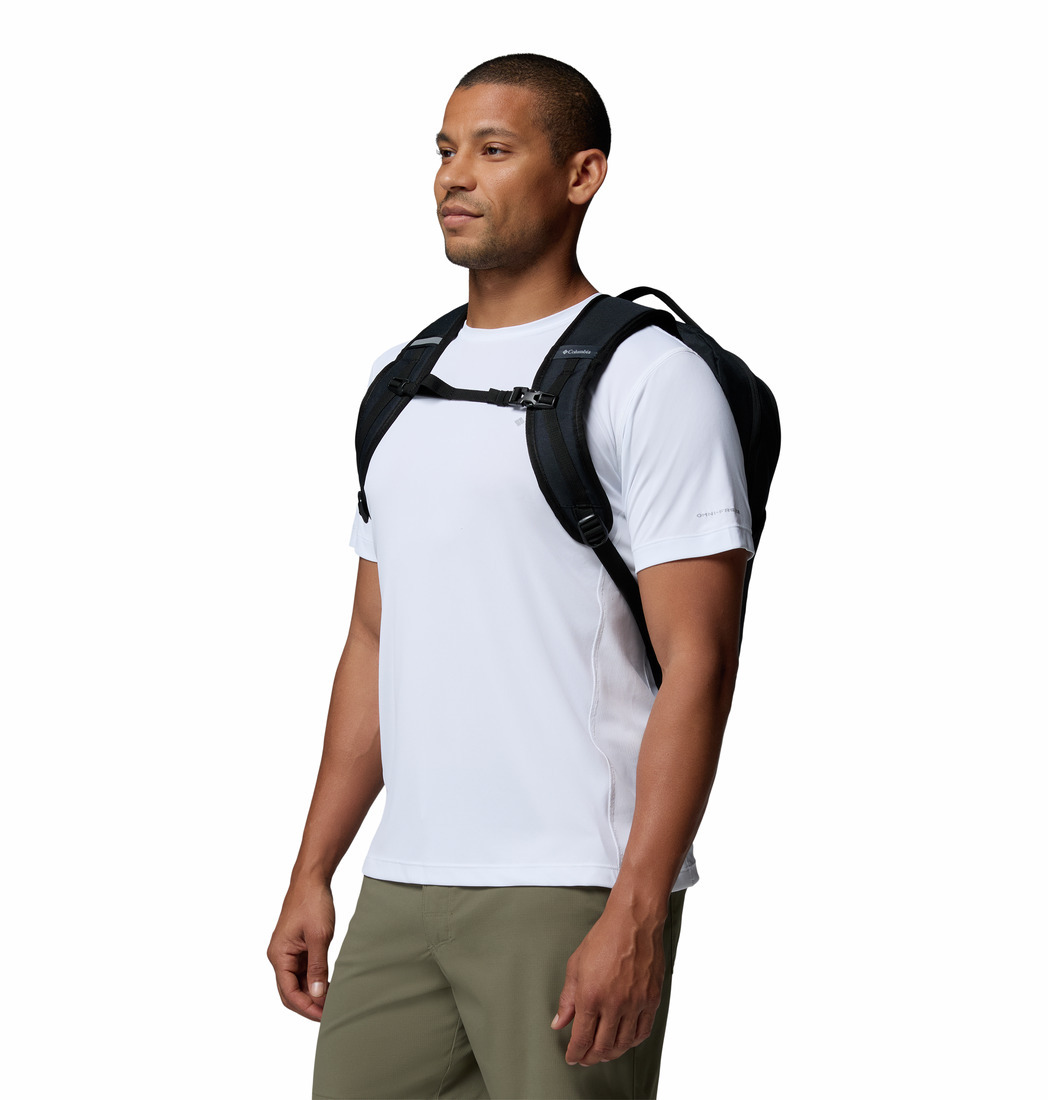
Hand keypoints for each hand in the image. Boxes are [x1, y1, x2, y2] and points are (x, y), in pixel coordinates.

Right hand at [267, 880, 334, 1021]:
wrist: (311, 880)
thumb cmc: (313, 903)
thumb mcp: (319, 936)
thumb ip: (318, 966)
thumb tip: (316, 995)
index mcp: (279, 955)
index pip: (288, 992)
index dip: (306, 1007)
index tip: (323, 1016)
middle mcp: (279, 956)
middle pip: (290, 992)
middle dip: (308, 1005)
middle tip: (329, 1014)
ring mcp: (288, 952)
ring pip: (297, 983)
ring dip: (312, 994)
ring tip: (331, 1002)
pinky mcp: (297, 947)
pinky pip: (303, 971)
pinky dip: (314, 980)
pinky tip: (328, 986)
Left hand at [550, 907, 666, 1066]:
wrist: (633, 922)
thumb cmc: (603, 938)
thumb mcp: (576, 966)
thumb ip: (567, 998)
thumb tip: (559, 1022)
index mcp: (591, 996)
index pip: (582, 1038)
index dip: (575, 1053)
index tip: (572, 1057)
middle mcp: (614, 1004)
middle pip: (602, 1046)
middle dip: (591, 1057)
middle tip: (585, 1058)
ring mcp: (635, 1003)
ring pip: (623, 1044)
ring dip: (611, 1053)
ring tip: (603, 1052)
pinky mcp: (652, 999)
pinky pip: (643, 1032)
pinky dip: (632, 1042)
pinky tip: (625, 1041)